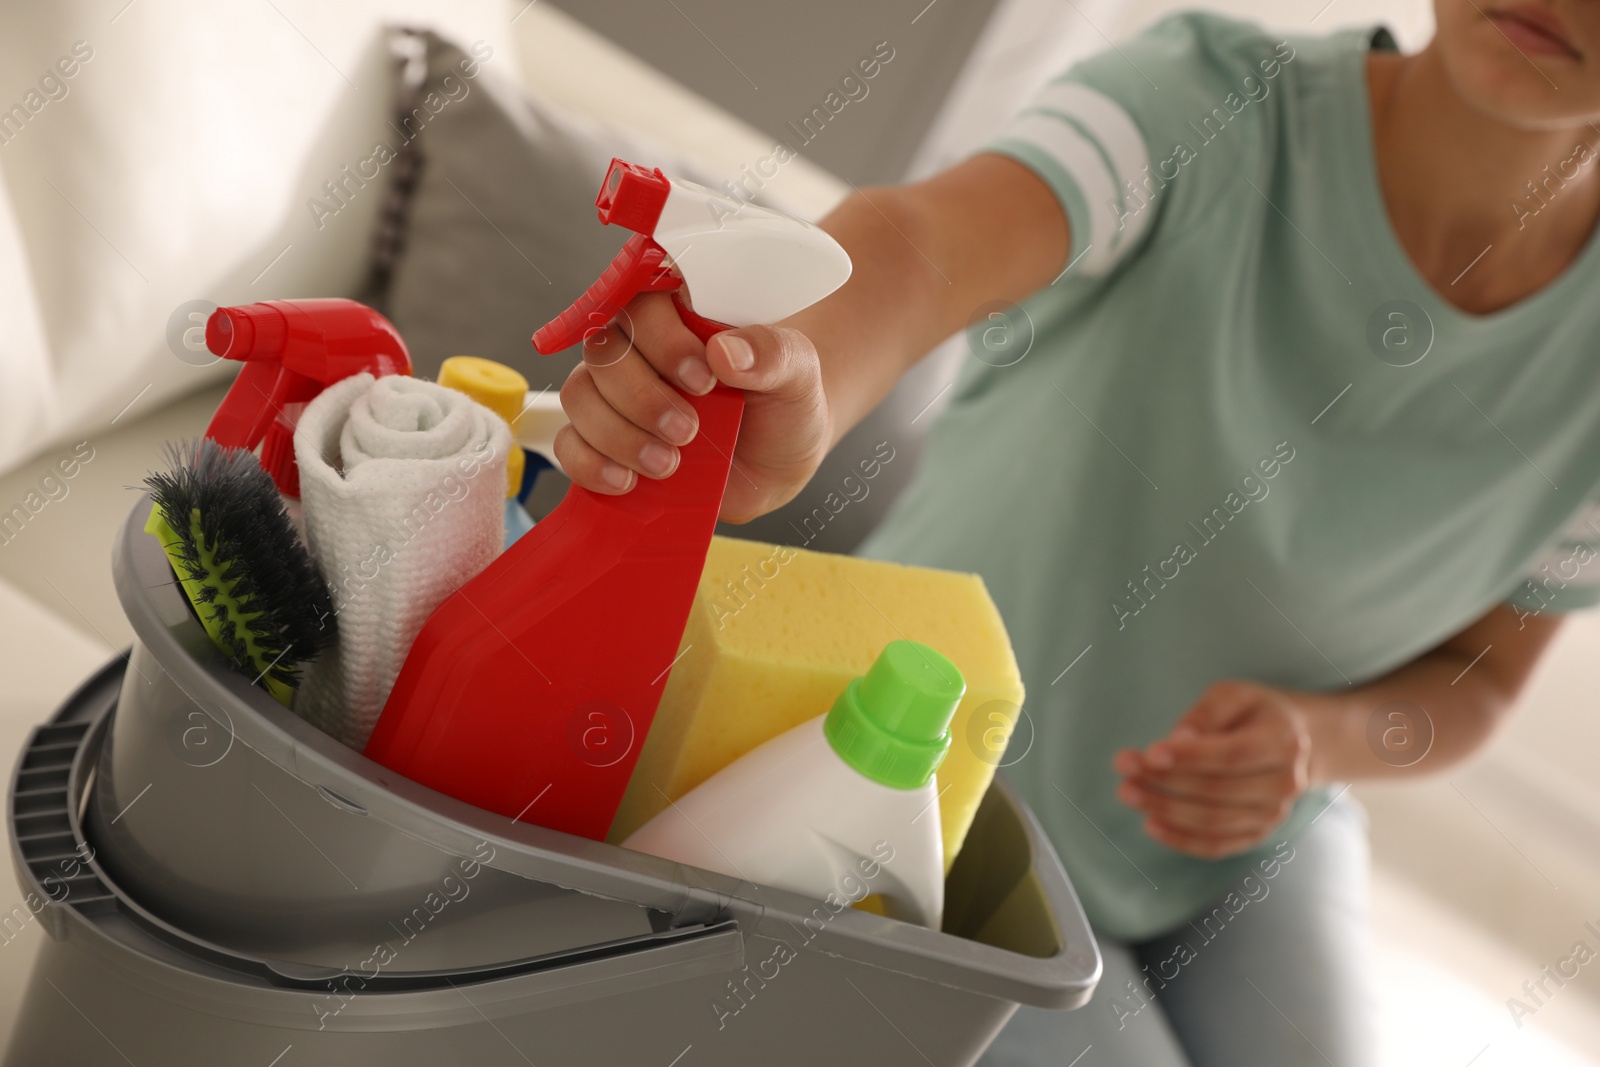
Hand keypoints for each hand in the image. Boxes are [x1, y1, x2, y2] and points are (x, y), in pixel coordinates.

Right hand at [554, 292, 831, 521]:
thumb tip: (725, 352)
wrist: (778, 463)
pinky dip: (590, 464)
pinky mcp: (602, 442)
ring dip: (618, 434)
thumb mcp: (797, 374)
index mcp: (680, 315)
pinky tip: (627, 481)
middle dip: (642, 397)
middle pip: (602, 350)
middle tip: (689, 431)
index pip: (643, 303)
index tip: (704, 380)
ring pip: (579, 395)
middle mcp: (638, 347)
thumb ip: (770, 353)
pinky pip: (568, 445)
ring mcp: (614, 395)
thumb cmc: (783, 405)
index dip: (663, 341)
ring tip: (668, 464)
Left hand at [1112, 680, 1312, 859]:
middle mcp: (1284, 783)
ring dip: (1165, 810)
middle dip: (1165, 781)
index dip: (1189, 758)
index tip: (1149, 754)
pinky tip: (1151, 824)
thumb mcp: (1233, 696)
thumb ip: (1206, 714)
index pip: (1231, 756)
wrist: (1294, 743)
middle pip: (1217, 790)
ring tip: (1128, 791)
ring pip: (1213, 820)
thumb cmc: (1254, 714)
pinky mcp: (1258, 833)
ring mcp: (1274, 813)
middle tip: (1124, 768)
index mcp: (1282, 743)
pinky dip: (1182, 840)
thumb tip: (1178, 741)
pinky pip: (1218, 845)